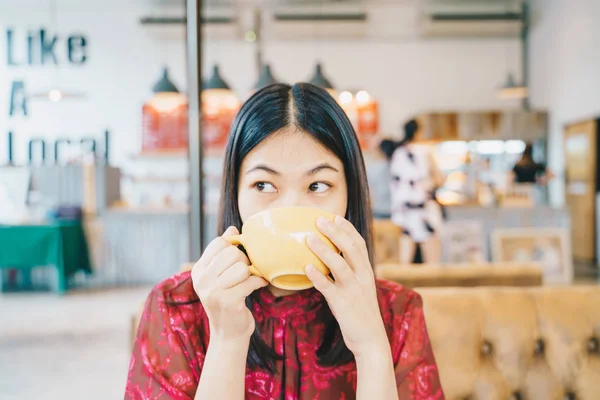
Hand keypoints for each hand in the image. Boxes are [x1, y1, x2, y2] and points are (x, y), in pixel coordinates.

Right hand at [192, 226, 267, 341]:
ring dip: (251, 274)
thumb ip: (224, 252)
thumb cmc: (228, 299)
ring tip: (250, 281)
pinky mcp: (227, 301)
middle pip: (232, 253)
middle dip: (245, 261)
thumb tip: (232, 228)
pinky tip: (258, 286)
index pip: (219, 242)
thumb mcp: (221, 275)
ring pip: (242, 267)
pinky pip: (250, 282)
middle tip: (246, 273)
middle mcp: (202, 279)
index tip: (237, 260)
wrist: (228, 332)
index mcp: (199, 269)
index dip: (233, 247)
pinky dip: (258, 283)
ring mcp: (213, 291)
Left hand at [305, 216, 389, 358]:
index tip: (335, 216)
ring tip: (309, 238)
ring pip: (339, 265)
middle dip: (335, 232)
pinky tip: (306, 268)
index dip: (348, 229)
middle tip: (319, 220)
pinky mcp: (343, 305)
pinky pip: (328, 288)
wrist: (371, 340)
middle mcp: (362, 278)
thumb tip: (329, 260)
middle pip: (351, 249)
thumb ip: (349, 274)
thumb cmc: (361, 313)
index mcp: (367, 272)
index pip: (360, 244)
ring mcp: (353, 291)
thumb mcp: (360, 289)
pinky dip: (317, 276)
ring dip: (324, 250)